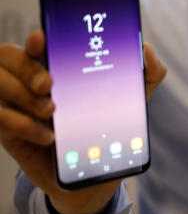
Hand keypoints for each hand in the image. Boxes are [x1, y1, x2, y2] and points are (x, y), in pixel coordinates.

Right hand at [0, 29, 165, 213]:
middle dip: (26, 67)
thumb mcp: (131, 102)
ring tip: (51, 112)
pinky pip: (2, 118)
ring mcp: (17, 104)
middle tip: (48, 84)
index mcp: (58, 67)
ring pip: (1, 84)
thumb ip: (146, 74)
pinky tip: (48, 137)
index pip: (36, 43)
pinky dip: (24, 126)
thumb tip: (147, 50)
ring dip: (24, 96)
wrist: (91, 174)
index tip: (42, 38)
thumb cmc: (106, 129)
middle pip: (8, 57)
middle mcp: (31, 81)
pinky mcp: (10, 130)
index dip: (35, 39)